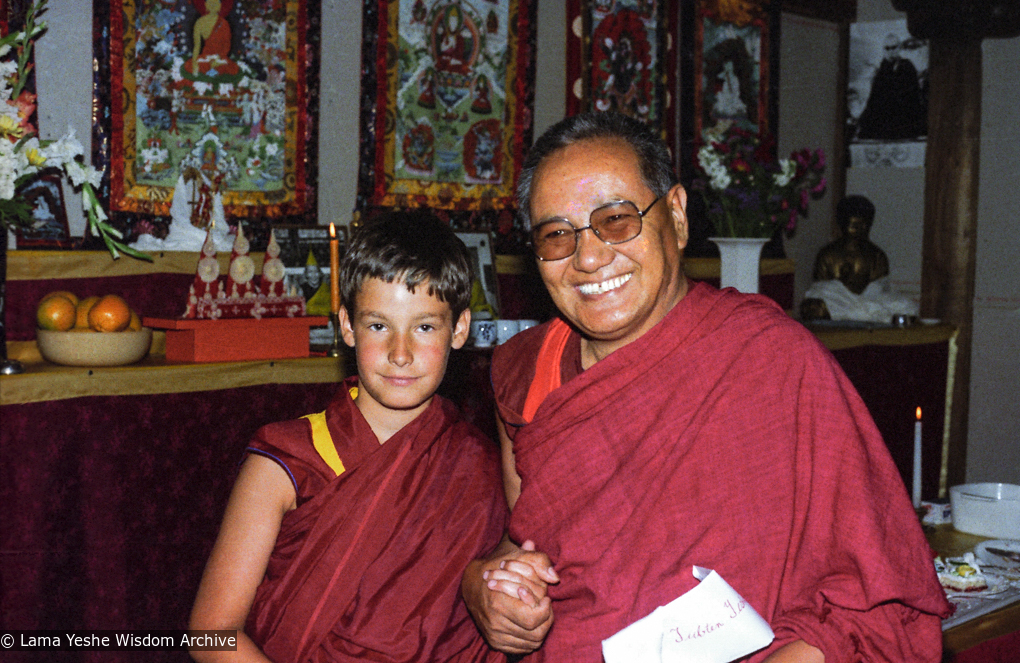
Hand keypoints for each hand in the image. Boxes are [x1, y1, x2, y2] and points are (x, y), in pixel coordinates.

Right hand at [462, 539, 558, 654]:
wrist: (472, 582)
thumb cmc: (497, 566)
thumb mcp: (517, 555)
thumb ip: (539, 561)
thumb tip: (554, 578)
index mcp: (498, 603)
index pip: (533, 618)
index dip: (545, 610)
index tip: (546, 598)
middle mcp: (495, 623)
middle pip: (535, 633)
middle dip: (546, 620)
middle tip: (545, 606)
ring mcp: (494, 635)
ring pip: (531, 643)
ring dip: (541, 629)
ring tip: (540, 613)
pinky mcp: (495, 642)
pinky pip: (521, 649)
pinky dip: (530, 639)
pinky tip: (531, 624)